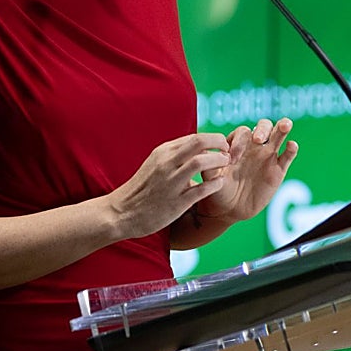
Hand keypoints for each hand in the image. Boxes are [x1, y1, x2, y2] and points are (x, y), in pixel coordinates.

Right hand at [107, 133, 232, 239]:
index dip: (213, 139)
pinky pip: (202, 189)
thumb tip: (198, 150)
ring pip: (201, 162)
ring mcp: (171, 182)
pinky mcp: (176, 202)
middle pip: (199, 142)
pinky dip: (216, 184)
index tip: (221, 147)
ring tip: (226, 165)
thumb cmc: (142, 189)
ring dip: (219, 161)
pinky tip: (220, 184)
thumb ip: (175, 156)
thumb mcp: (155, 164)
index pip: (194, 137)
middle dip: (219, 143)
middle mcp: (167, 163)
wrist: (122, 212)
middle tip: (228, 151)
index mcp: (163, 152)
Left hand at [194, 117, 297, 223]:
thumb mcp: (210, 176)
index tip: (232, 159)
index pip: (243, 132)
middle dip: (262, 129)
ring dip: (283, 127)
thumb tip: (207, 150)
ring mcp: (268, 156)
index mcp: (237, 143)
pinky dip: (292, 149)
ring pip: (279, 135)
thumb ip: (209, 162)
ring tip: (285, 125)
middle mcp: (254, 146)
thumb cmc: (218, 189)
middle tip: (257, 140)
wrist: (229, 210)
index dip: (239, 141)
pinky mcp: (278, 170)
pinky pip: (287, 156)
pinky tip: (291, 145)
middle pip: (264, 126)